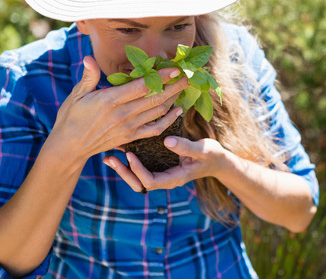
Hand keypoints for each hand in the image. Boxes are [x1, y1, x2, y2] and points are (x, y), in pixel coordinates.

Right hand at [45, 56, 188, 168]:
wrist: (70, 146)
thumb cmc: (71, 117)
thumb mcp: (76, 94)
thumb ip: (88, 76)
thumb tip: (89, 58)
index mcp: (109, 101)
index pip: (140, 87)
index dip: (160, 78)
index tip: (175, 69)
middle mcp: (122, 114)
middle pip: (154, 98)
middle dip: (174, 86)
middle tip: (188, 75)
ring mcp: (129, 127)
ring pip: (158, 111)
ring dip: (173, 99)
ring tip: (184, 87)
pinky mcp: (131, 137)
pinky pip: (155, 129)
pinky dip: (169, 120)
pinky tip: (177, 110)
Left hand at [103, 136, 229, 191]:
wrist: (217, 160)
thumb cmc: (211, 155)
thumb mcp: (202, 149)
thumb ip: (186, 146)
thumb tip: (167, 141)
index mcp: (174, 179)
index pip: (150, 181)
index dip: (137, 170)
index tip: (130, 154)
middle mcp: (165, 179)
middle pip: (139, 184)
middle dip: (124, 172)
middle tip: (110, 158)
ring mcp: (161, 173)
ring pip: (137, 178)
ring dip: (123, 168)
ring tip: (108, 156)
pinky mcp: (159, 166)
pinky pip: (141, 168)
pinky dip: (129, 161)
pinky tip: (120, 148)